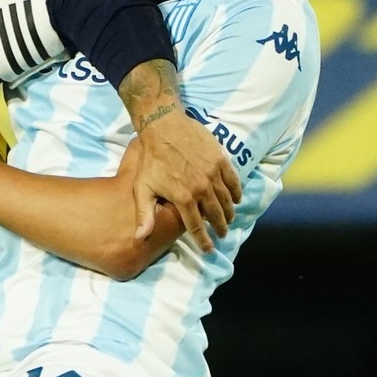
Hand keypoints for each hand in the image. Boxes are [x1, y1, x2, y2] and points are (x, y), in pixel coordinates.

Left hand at [119, 109, 237, 253]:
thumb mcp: (142, 188)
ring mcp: (213, 174)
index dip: (203, 241)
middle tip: (222, 234)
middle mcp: (201, 188)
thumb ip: (145, 215)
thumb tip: (140, 238)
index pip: (196, 226)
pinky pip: (233, 181)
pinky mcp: (220, 160)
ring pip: (226, 199)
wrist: (164, 127)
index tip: (209, 250)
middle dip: (220, 228)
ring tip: (229, 219)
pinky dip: (236, 192)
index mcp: (183, 198)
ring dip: (229, 212)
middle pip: (215, 215)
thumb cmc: (151, 159)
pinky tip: (236, 199)